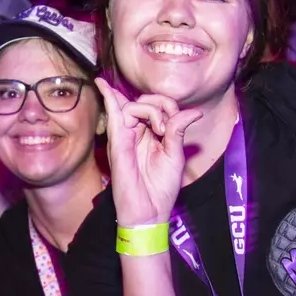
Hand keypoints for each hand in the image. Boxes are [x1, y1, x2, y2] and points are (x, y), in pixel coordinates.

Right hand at [95, 77, 201, 226]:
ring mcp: (124, 137)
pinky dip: (109, 98)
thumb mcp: (175, 154)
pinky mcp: (117, 143)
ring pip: (131, 105)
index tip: (176, 127)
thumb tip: (193, 111)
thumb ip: (178, 130)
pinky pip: (112, 114)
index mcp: (151, 135)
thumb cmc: (161, 188)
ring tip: (159, 130)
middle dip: (160, 105)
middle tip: (166, 128)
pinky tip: (102, 84)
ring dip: (150, 110)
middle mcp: (136, 133)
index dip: (169, 107)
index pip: (157, 106)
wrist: (150, 211)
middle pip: (143, 102)